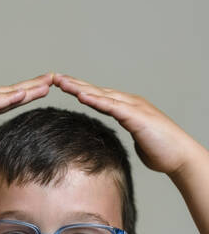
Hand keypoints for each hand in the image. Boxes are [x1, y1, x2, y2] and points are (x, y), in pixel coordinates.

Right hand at [0, 73, 52, 165]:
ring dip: (28, 88)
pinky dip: (9, 98)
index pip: (8, 97)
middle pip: (12, 91)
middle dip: (34, 85)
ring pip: (6, 94)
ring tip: (47, 83)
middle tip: (54, 78)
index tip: (44, 88)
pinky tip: (23, 94)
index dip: (27, 92)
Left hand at [54, 74, 195, 175]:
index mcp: (126, 108)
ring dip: (80, 87)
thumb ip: (124, 133)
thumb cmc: (160, 150)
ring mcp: (133, 107)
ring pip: (101, 94)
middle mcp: (128, 103)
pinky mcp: (136, 117)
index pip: (98, 96)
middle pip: (96, 90)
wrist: (179, 156)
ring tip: (61, 82)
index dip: (79, 89)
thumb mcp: (135, 139)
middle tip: (54, 77)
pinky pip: (112, 107)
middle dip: (74, 83)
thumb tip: (112, 140)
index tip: (61, 86)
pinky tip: (82, 95)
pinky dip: (96, 100)